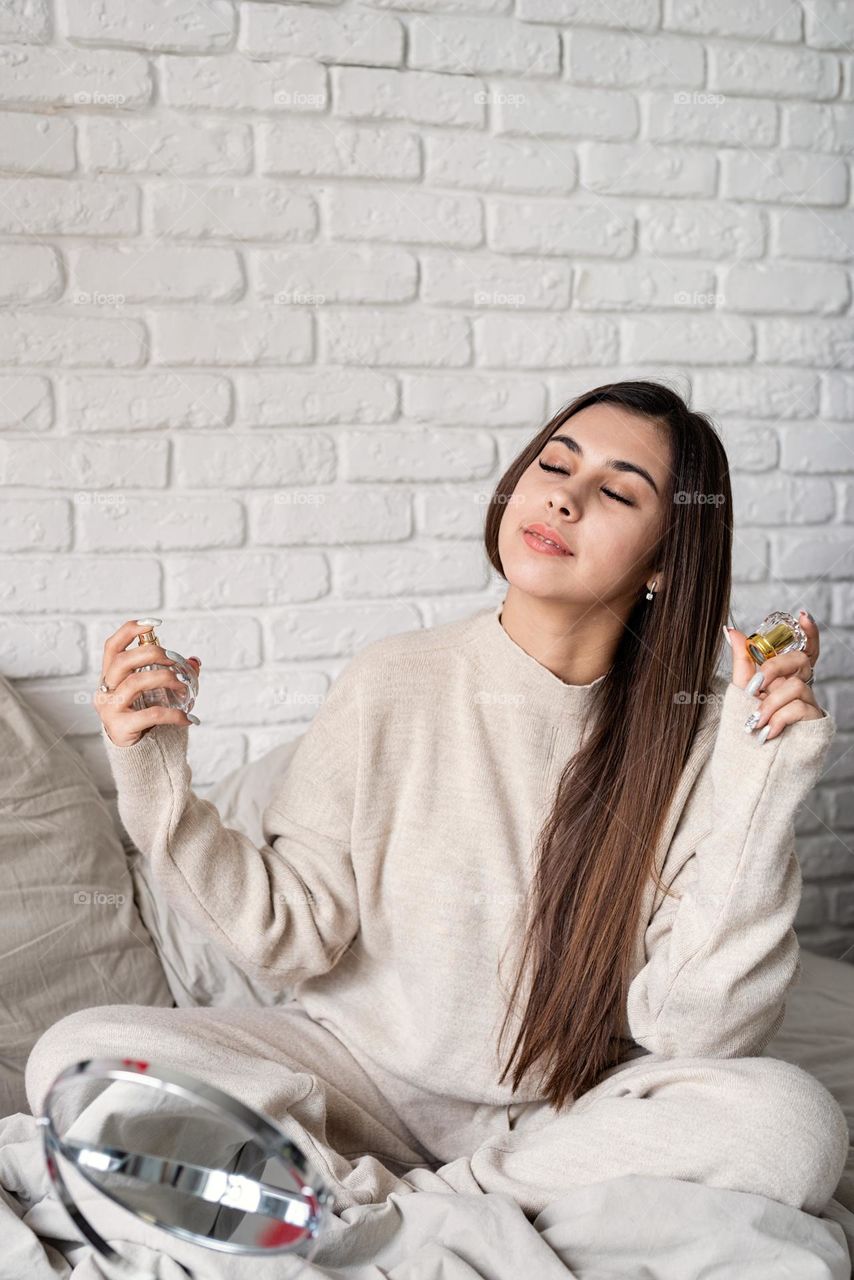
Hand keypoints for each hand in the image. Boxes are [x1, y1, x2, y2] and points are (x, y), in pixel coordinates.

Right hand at [94, 620, 201, 747]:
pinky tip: (189, 718)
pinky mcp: (120, 727)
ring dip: (166, 679)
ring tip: (185, 689)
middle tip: (174, 661)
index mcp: (111, 676)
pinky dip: (175, 714)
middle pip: (123, 661)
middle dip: (153, 654)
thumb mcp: (158, 692)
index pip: (112, 646)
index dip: (129, 630)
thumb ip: (174, 675)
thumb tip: (194, 661)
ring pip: (136, 682)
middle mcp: (105, 689)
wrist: (137, 754)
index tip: (154, 624)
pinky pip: (151, 714)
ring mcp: (110, 708)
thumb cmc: (145, 717)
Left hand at [726, 610, 822, 741]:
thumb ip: (741, 659)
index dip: (809, 632)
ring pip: (795, 686)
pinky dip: (778, 719)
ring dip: (770, 704)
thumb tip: (731, 629)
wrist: (751, 759)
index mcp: (785, 675)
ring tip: (755, 721)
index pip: (804, 649)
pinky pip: (799, 707)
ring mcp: (810, 703)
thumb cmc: (750, 722)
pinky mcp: (814, 721)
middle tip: (755, 686)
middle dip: (775, 668)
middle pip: (801, 660)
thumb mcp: (742, 688)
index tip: (804, 615)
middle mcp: (800, 685)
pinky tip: (768, 732)